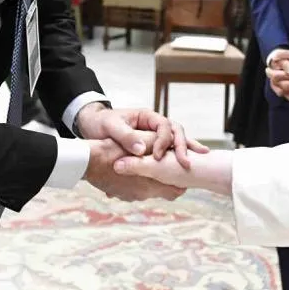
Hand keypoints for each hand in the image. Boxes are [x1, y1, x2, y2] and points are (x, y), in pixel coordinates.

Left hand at [75, 104, 208, 168]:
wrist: (92, 124)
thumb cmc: (101, 122)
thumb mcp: (111, 127)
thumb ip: (126, 136)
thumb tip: (141, 150)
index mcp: (147, 116)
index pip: (164, 126)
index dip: (164, 141)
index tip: (157, 157)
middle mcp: (154, 125)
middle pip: (176, 133)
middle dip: (182, 147)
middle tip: (186, 163)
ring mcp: (155, 135)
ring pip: (174, 142)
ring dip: (184, 152)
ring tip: (195, 165)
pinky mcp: (152, 146)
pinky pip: (166, 151)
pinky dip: (174, 160)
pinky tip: (182, 173)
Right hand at [85, 138, 184, 201]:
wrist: (86, 162)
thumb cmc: (112, 151)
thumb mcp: (138, 144)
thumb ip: (157, 144)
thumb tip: (173, 142)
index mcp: (149, 185)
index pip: (175, 191)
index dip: (181, 181)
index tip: (182, 171)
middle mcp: (142, 195)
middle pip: (163, 192)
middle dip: (168, 181)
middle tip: (171, 167)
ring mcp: (130, 196)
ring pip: (148, 190)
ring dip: (152, 180)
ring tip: (152, 166)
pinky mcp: (120, 194)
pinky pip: (135, 189)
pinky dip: (139, 182)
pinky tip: (135, 170)